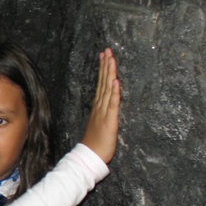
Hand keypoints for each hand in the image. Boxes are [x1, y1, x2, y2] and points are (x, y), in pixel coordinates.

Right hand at [81, 47, 120, 163]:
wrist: (90, 155)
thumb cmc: (96, 142)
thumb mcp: (100, 123)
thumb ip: (104, 112)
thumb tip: (108, 103)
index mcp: (98, 106)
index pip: (102, 83)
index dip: (104, 69)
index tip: (105, 56)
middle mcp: (100, 106)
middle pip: (104, 82)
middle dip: (106, 65)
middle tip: (107, 50)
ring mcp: (104, 112)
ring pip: (108, 89)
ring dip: (110, 73)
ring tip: (111, 59)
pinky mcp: (110, 119)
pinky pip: (113, 103)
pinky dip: (114, 92)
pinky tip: (115, 81)